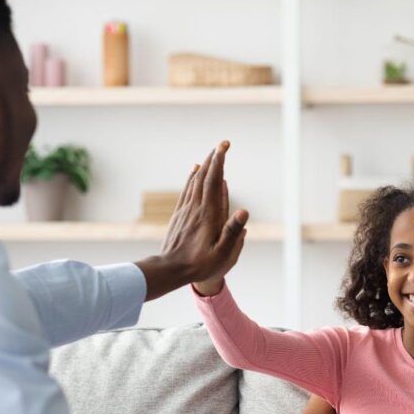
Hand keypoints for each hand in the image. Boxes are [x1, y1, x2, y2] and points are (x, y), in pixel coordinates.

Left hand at [138, 141, 248, 300]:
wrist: (170, 270)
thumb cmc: (199, 265)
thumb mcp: (222, 254)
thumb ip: (232, 232)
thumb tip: (244, 211)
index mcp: (208, 214)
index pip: (214, 181)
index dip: (219, 162)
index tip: (224, 146)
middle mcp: (196, 207)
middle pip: (204, 176)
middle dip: (213, 158)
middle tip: (222, 144)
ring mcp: (186, 210)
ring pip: (194, 181)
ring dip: (204, 165)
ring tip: (212, 154)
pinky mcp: (179, 215)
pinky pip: (187, 190)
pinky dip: (192, 177)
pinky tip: (194, 172)